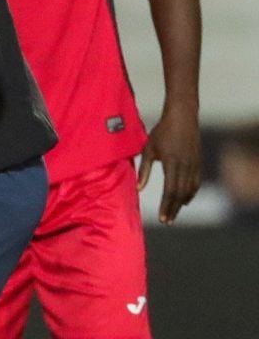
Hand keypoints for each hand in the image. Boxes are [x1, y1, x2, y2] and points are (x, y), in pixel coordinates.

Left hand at [137, 108, 201, 223]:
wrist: (182, 116)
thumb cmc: (162, 132)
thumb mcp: (148, 149)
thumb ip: (144, 170)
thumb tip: (138, 189)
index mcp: (172, 163)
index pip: (170, 190)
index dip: (166, 206)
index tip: (162, 218)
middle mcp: (186, 165)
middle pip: (180, 194)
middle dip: (173, 209)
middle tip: (167, 221)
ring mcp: (195, 164)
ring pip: (190, 190)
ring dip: (181, 203)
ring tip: (173, 213)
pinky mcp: (199, 161)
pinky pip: (196, 182)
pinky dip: (190, 193)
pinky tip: (184, 200)